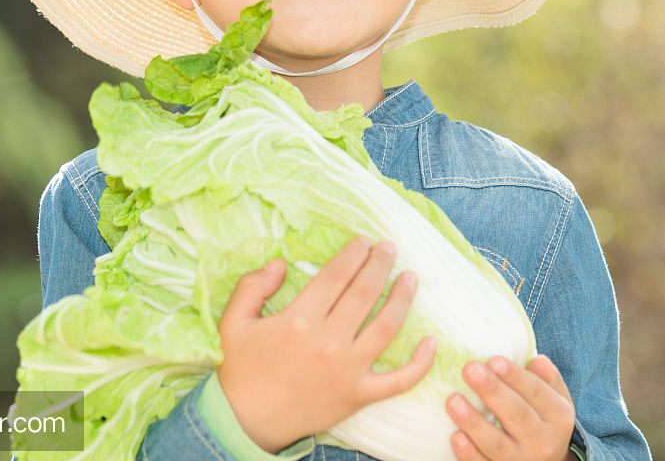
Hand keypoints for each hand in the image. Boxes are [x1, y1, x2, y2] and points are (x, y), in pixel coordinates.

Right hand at [216, 237, 436, 452]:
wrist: (244, 423)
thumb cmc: (238, 370)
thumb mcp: (233, 321)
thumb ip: (253, 286)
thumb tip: (280, 263)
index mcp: (299, 319)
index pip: (336, 275)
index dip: (353, 254)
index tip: (363, 241)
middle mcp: (329, 341)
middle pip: (365, 293)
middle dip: (380, 265)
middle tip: (389, 248)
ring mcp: (348, 370)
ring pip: (386, 326)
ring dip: (402, 299)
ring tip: (410, 279)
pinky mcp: (358, 395)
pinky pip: (398, 380)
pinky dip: (420, 363)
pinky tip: (432, 342)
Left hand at [446, 354, 577, 460]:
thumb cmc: (541, 418)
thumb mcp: (553, 399)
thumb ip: (546, 378)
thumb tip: (538, 360)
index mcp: (557, 416)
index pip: (537, 392)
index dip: (515, 376)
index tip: (494, 360)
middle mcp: (542, 442)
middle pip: (517, 415)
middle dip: (493, 391)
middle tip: (469, 369)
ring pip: (497, 444)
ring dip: (474, 423)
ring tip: (453, 401)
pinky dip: (469, 454)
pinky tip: (455, 437)